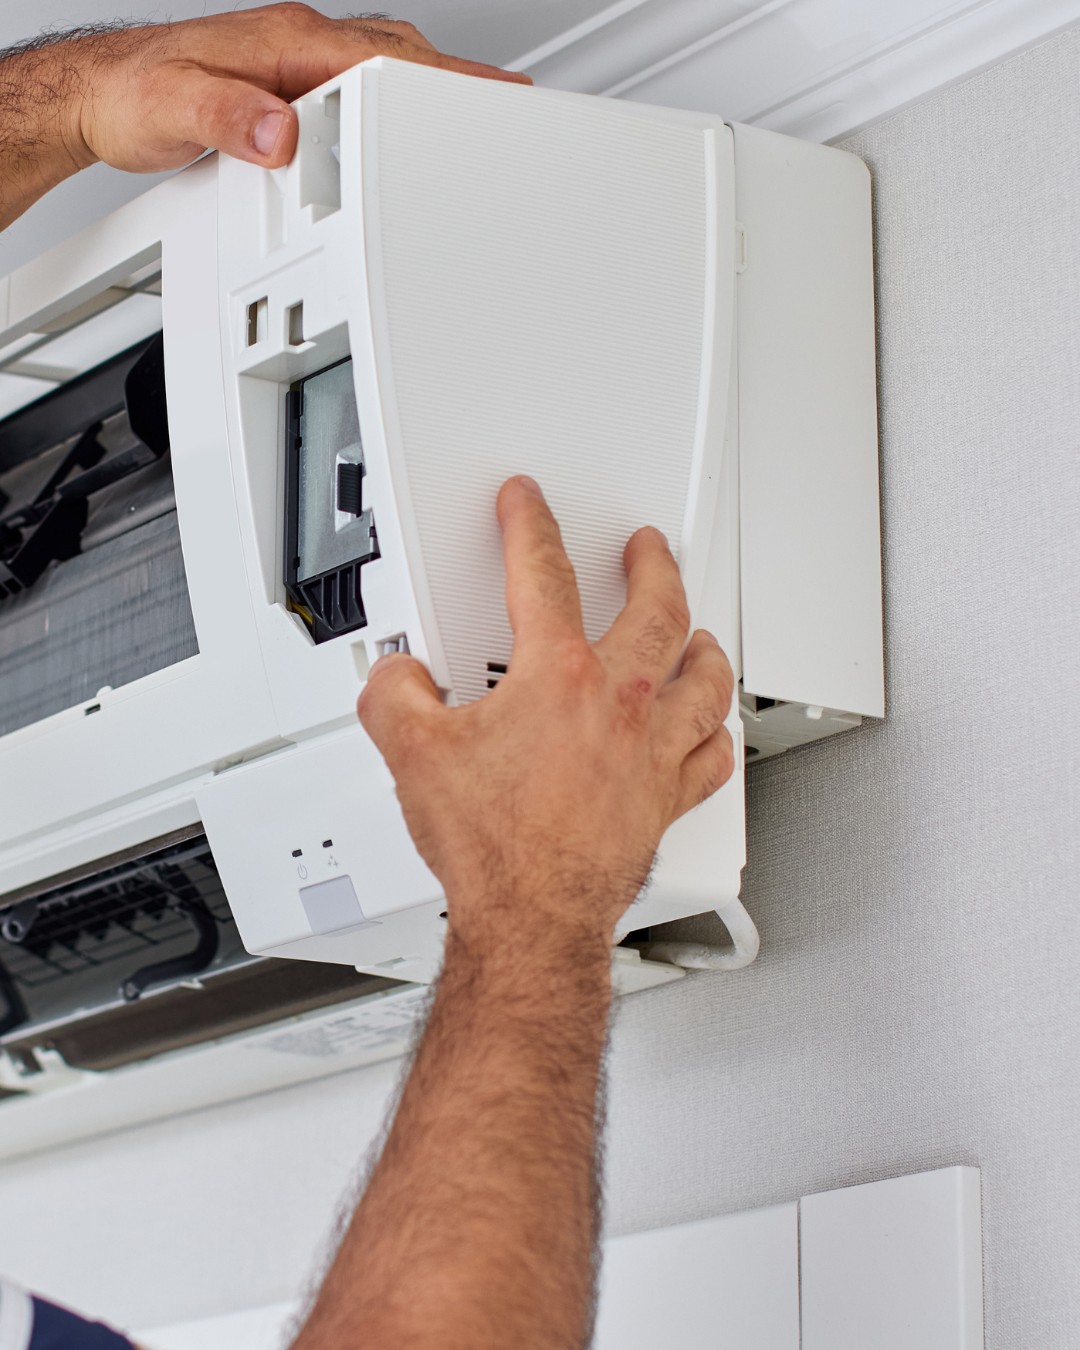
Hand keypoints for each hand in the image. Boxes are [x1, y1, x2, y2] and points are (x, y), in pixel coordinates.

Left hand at [0, 4, 529, 226]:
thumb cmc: (133, 98)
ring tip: (469, 121)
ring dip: (429, 89)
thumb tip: (283, 133)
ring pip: (382, 64)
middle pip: (399, 55)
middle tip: (506, 108)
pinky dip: (391, 102)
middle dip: (459, 82)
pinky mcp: (289, 81)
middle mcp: (297, 43)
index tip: (495, 94)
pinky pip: (357, 83)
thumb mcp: (176, 111)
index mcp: (287, 43)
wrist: (100, 95)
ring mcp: (296, 59)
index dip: (448, 80)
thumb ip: (231, 119)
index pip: (385, 59)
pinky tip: (399, 127)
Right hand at [357, 475, 734, 958]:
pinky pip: (710, 757)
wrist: (530, 920)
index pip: (543, 575)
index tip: (528, 505)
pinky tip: (713, 729)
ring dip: (702, 645)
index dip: (530, 526)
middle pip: (655, 610)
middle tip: (646, 547)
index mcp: (557, 678)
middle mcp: (617, 706)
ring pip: (703, 679)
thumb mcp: (410, 754)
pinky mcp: (665, 801)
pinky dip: (715, 735)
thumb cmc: (491, 848)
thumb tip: (399, 678)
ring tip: (698, 629)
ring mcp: (650, 753)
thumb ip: (394, 696)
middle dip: (651, 566)